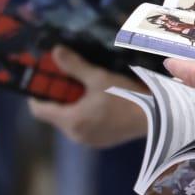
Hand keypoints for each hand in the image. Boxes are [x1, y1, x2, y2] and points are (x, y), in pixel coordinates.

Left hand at [28, 47, 146, 146]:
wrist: (157, 117)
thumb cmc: (125, 97)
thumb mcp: (99, 78)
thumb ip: (74, 66)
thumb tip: (55, 52)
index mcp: (70, 120)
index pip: (38, 110)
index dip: (37, 93)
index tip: (45, 80)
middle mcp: (75, 135)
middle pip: (55, 115)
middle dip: (59, 97)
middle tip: (70, 81)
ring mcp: (89, 141)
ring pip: (70, 121)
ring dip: (73, 106)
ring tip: (87, 90)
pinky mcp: (102, 142)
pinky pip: (84, 127)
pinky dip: (85, 115)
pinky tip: (100, 104)